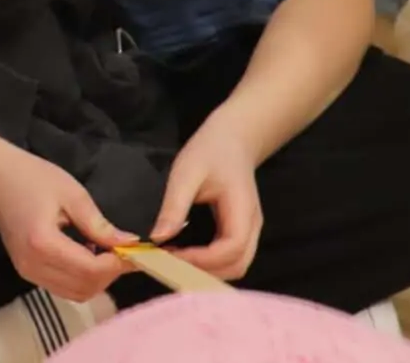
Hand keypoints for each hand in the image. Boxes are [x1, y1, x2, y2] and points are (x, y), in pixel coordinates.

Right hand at [0, 146, 131, 302]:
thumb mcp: (72, 194)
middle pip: (85, 288)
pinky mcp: (27, 272)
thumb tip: (130, 245)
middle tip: (123, 251)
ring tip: (105, 254)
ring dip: (97, 279)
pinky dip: (82, 279)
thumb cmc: (32, 177)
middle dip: (110, 273)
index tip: (135, 250)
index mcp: (43, 243)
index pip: (91, 270)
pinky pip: (64, 287)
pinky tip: (86, 256)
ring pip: (76, 293)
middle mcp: (32, 264)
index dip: (118, 264)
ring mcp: (27, 271)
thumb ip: (99, 224)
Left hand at [153, 115, 261, 281]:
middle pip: (237, 266)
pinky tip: (185, 255)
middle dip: (204, 271)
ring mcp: (249, 231)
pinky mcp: (241, 231)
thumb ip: (174, 206)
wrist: (232, 139)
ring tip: (174, 260)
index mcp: (243, 211)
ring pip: (235, 266)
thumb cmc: (210, 151)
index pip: (231, 249)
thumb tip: (157, 238)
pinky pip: (230, 257)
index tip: (171, 256)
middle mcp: (252, 227)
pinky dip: (210, 264)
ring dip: (207, 271)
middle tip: (168, 263)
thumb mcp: (186, 172)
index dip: (203, 259)